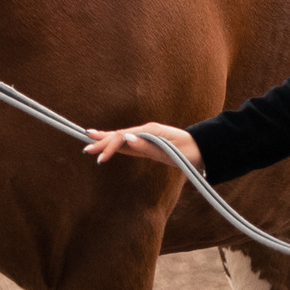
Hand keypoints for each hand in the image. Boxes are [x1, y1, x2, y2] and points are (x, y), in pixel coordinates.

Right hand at [84, 123, 200, 169]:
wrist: (203, 149)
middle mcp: (147, 130)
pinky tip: (108, 142)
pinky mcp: (149, 141)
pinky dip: (116, 142)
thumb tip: (127, 140)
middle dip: (102, 141)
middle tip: (85, 148)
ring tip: (89, 139)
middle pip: (120, 135)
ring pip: (122, 137)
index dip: (110, 147)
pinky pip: (129, 142)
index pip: (123, 138)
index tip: (99, 158)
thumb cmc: (189, 153)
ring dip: (106, 140)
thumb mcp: (170, 153)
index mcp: (150, 131)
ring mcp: (147, 135)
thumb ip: (148, 147)